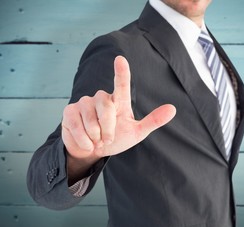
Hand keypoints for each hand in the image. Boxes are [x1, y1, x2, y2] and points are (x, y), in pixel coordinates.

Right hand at [61, 56, 175, 167]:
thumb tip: (173, 109)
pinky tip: (86, 142)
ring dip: (96, 136)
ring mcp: (84, 103)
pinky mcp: (70, 112)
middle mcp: (101, 98)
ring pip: (91, 119)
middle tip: (108, 139)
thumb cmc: (115, 139)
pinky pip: (77, 125)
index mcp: (119, 101)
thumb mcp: (136, 133)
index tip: (120, 59)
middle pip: (106, 108)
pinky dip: (84, 140)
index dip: (121, 72)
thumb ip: (152, 121)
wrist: (92, 151)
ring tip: (96, 140)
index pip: (121, 84)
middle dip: (108, 129)